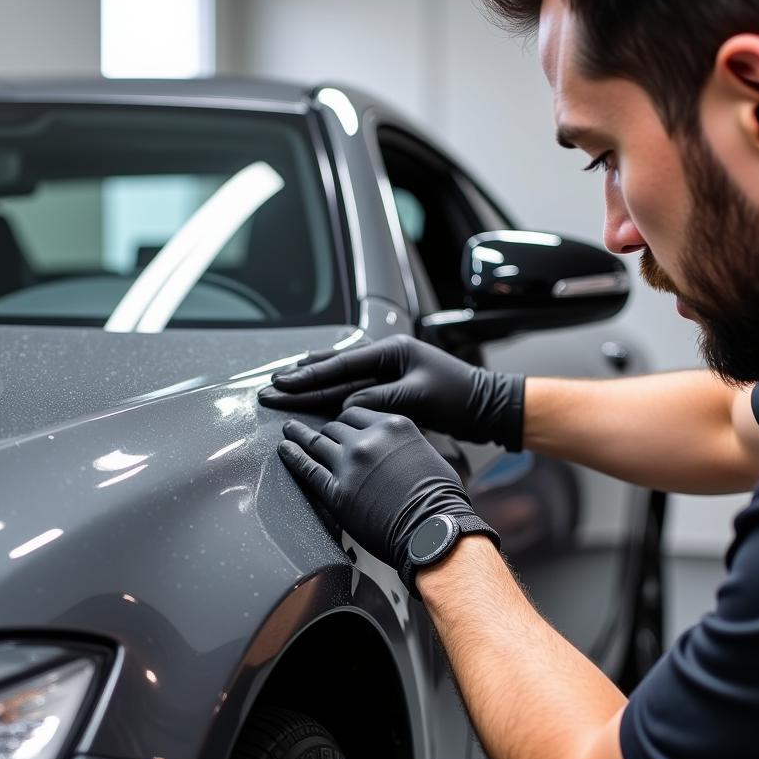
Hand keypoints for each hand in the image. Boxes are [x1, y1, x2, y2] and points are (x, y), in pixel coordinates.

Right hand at [259, 335, 524, 449]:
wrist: (488, 406)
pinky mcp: (392, 388)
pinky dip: (332, 393)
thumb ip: (380, 400)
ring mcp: (388, 372)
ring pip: (341, 378)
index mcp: (392, 351)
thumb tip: (346, 407)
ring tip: (283, 386)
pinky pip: (353, 389)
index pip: (341, 366)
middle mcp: (387, 357)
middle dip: (301, 381)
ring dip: (312, 385)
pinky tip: (317, 395)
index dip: (309, 377)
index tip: (282, 384)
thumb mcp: (418, 398)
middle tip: (271, 389)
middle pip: (335, 370)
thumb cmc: (460, 398)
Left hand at [278, 407, 485, 583]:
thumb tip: (394, 448)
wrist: (433, 529)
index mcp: (393, 425)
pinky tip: (284, 449)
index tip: (340, 426)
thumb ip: (403, 443)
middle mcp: (368, 439)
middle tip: (316, 433)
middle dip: (326, 431)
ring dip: (300, 435)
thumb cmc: (439, 499)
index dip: (346, 421)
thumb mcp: (427, 454)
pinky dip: (292, 456)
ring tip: (289, 430)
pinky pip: (306, 467)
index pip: (356, 413)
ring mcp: (349, 464)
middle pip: (335, 426)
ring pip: (317, 441)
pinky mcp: (336, 490)